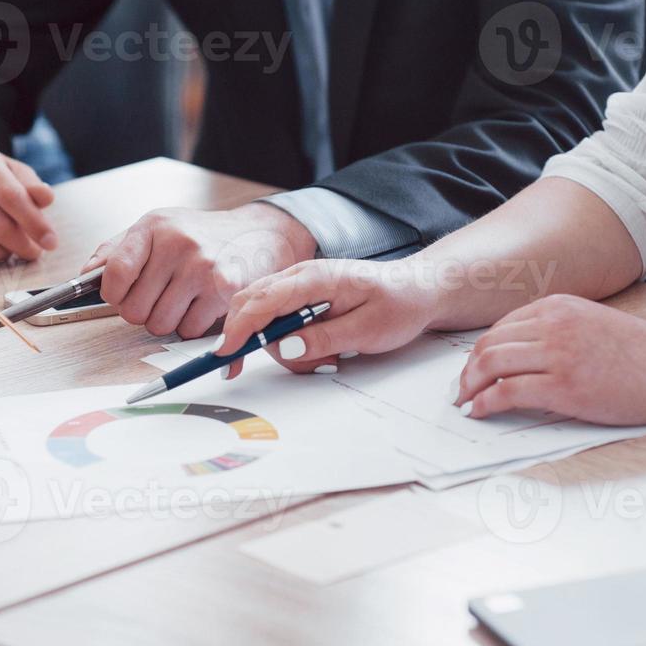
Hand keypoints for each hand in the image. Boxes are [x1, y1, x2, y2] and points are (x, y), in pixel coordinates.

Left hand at [88, 203, 316, 338]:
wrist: (258, 234)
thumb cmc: (199, 235)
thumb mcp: (156, 229)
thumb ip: (116, 251)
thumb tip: (84, 277)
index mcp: (153, 227)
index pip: (114, 273)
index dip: (113, 294)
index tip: (121, 295)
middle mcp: (178, 243)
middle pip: (134, 310)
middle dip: (143, 311)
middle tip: (160, 297)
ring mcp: (203, 267)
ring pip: (161, 325)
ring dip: (169, 321)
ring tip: (183, 298)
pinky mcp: (225, 290)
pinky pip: (190, 330)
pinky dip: (193, 325)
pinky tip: (203, 304)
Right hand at [216, 257, 437, 376]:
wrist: (419, 289)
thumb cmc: (399, 304)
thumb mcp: (368, 329)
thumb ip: (326, 338)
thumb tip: (288, 346)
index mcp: (314, 278)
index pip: (263, 301)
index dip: (239, 328)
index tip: (226, 353)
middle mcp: (300, 277)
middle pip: (252, 307)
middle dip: (248, 340)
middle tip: (245, 368)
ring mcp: (300, 286)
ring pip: (264, 319)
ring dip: (283, 348)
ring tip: (325, 358)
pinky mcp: (303, 299)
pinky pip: (279, 320)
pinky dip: (289, 342)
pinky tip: (319, 351)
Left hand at [454, 295, 645, 428]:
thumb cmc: (639, 353)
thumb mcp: (591, 323)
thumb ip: (554, 329)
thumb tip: (514, 352)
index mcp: (558, 306)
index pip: (500, 326)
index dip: (479, 350)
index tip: (471, 368)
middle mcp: (553, 326)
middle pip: (488, 344)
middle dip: (468, 369)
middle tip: (460, 388)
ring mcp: (557, 355)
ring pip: (491, 365)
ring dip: (470, 386)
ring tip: (466, 401)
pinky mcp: (563, 387)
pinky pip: (506, 393)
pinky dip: (485, 403)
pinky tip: (479, 411)